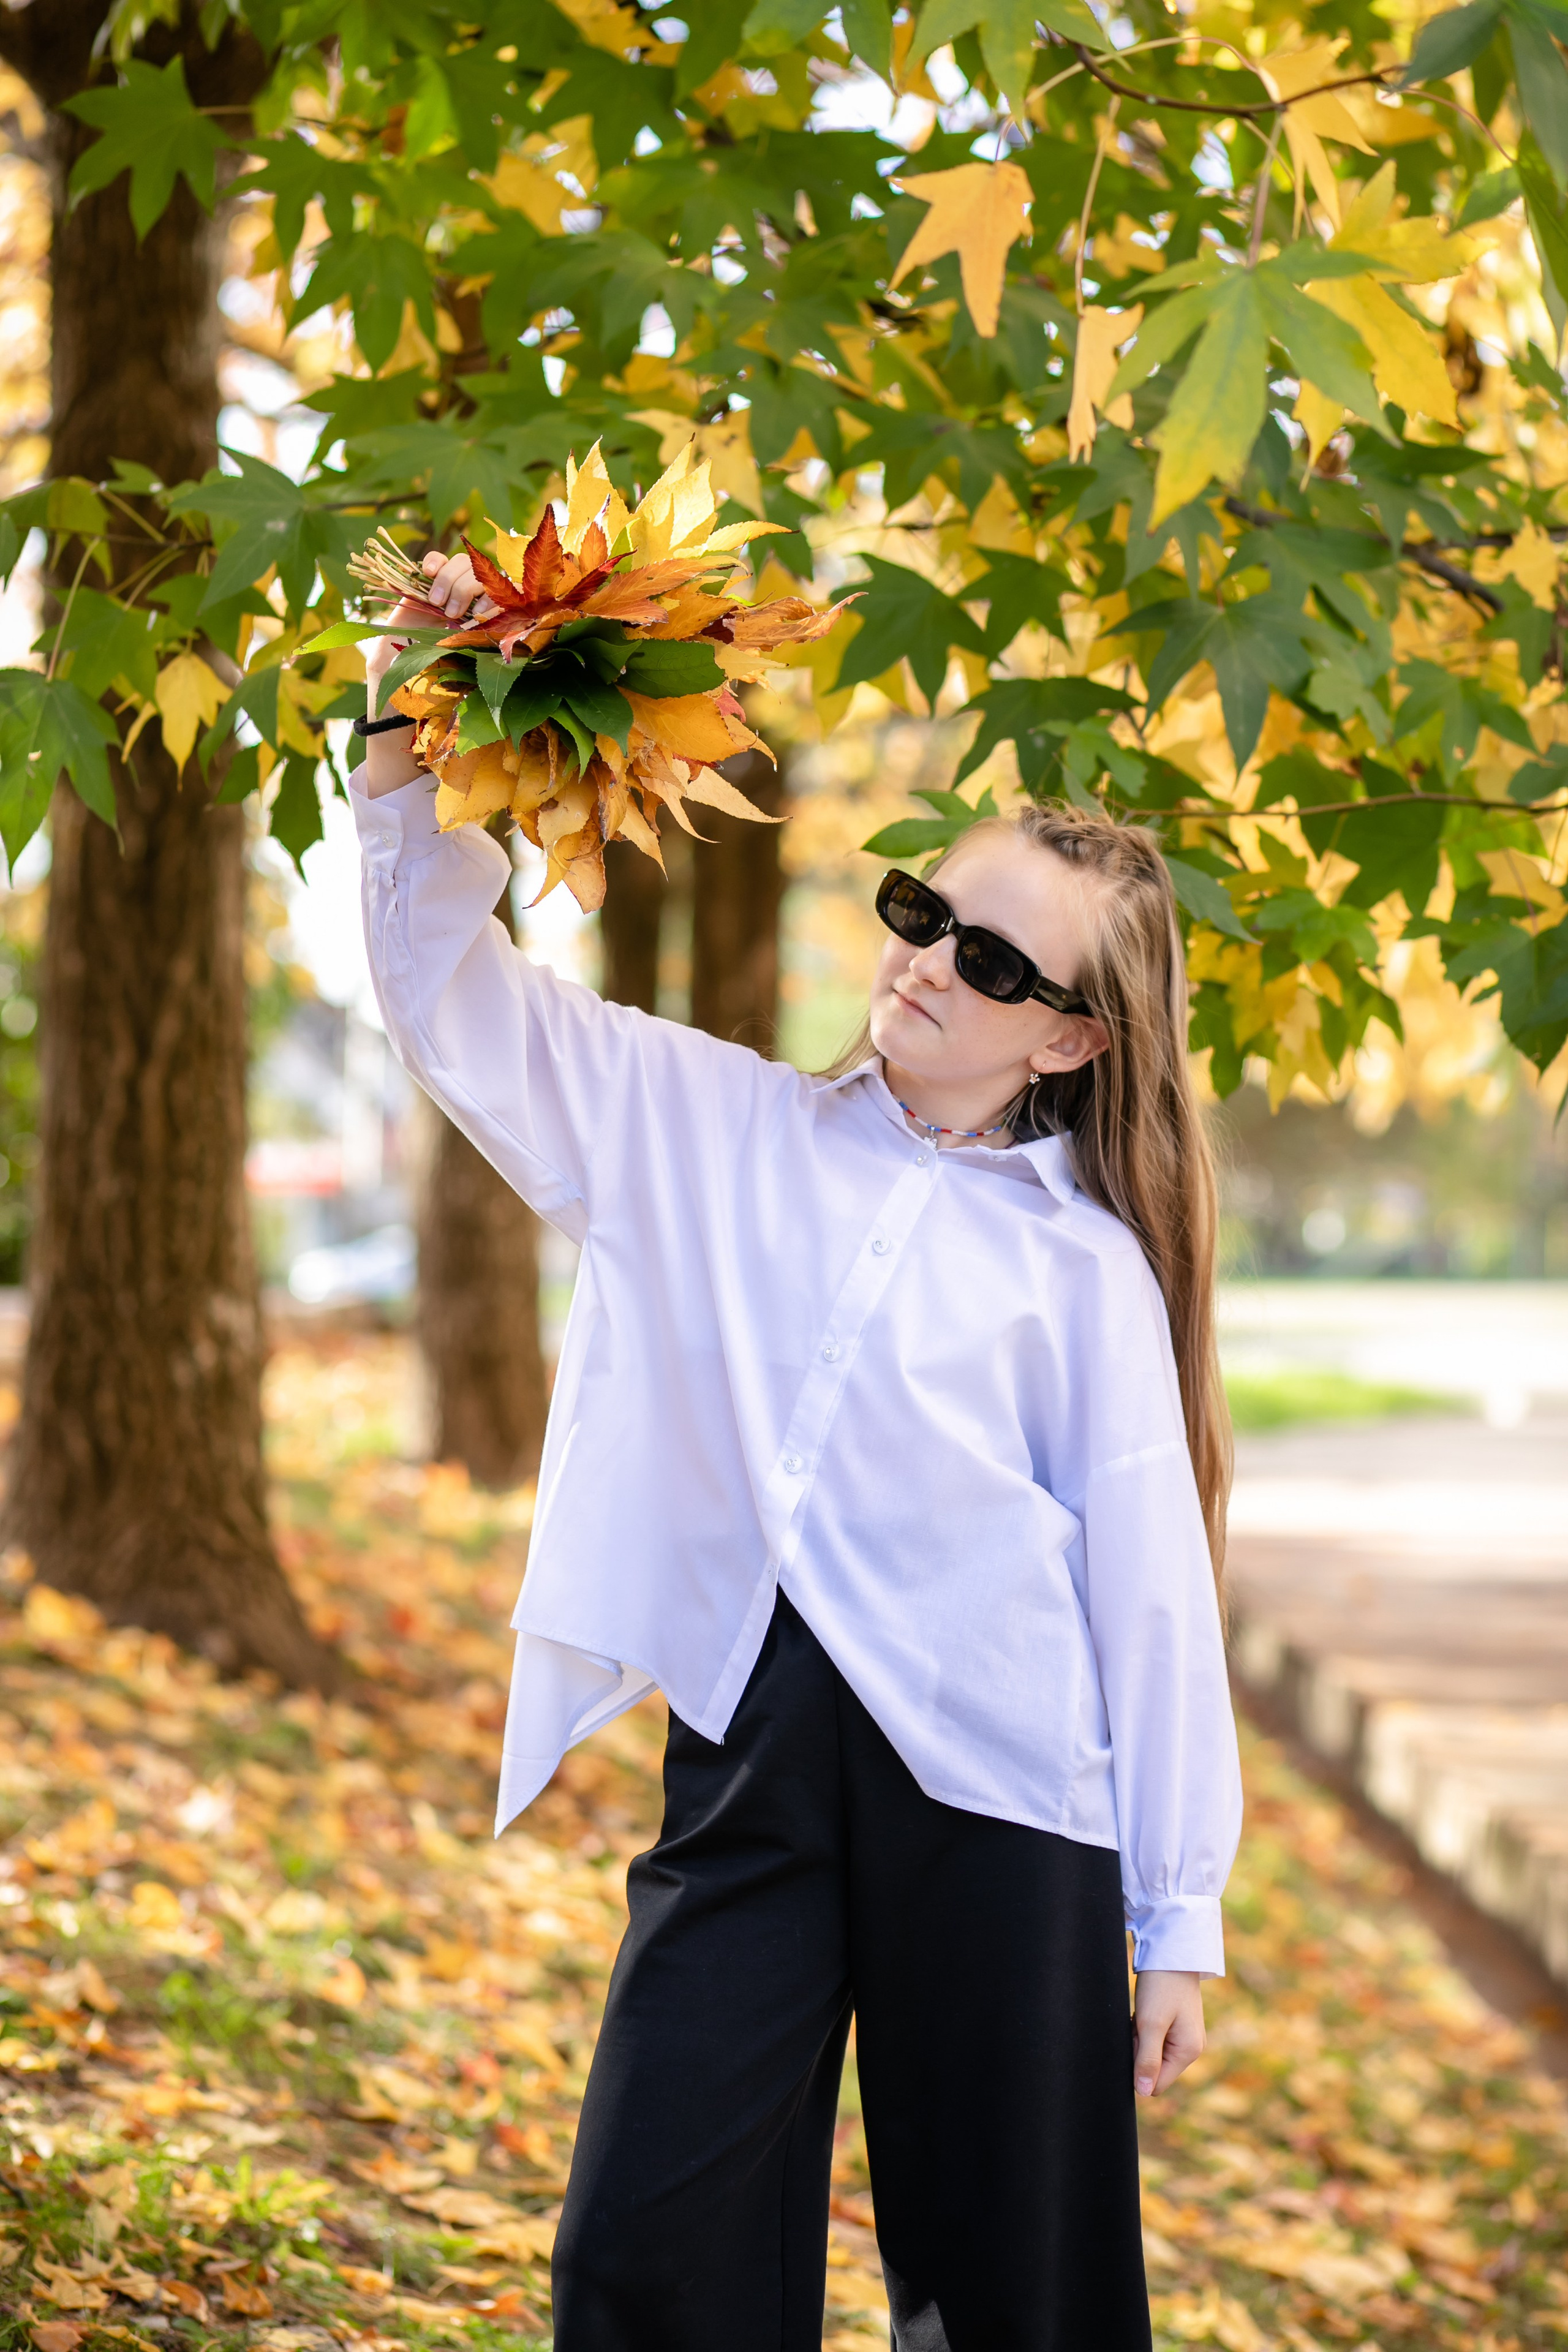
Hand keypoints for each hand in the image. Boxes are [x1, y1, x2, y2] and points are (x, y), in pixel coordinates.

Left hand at [360, 550, 498, 798]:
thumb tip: (412, 585)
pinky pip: (508, 607)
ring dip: (472, 589)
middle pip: (466, 566)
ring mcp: (479, 624)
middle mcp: (455, 611)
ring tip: (461, 617)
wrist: (409, 731)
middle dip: (455, 579)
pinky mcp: (499, 640)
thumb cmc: (390, 696)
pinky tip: (483, 617)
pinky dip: (497, 602)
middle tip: (445, 610)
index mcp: (425, 608)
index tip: (429, 575)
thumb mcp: (381, 653)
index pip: (440, 566)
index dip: (438, 563)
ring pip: (488, 581)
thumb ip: (394, 619)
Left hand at [1132, 1969, 1204, 2097]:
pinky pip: (1153, 2038)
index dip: (1139, 2066)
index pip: (1157, 2084)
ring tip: (1143, 2013)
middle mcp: (1190, 2048)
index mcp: (1189, 2052)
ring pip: (1150, 2052)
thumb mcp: (1150, 2024)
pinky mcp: (1176, 2025)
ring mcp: (1184, 2036)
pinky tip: (1146, 2010)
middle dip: (1139, 2049)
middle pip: (1153, 2068)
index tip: (1138, 2039)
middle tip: (1140, 2023)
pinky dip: (1144, 2027)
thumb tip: (1144, 2092)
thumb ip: (1147, 2060)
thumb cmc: (1162, 1986)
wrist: (1170, 1952)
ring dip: (1140, 2036)